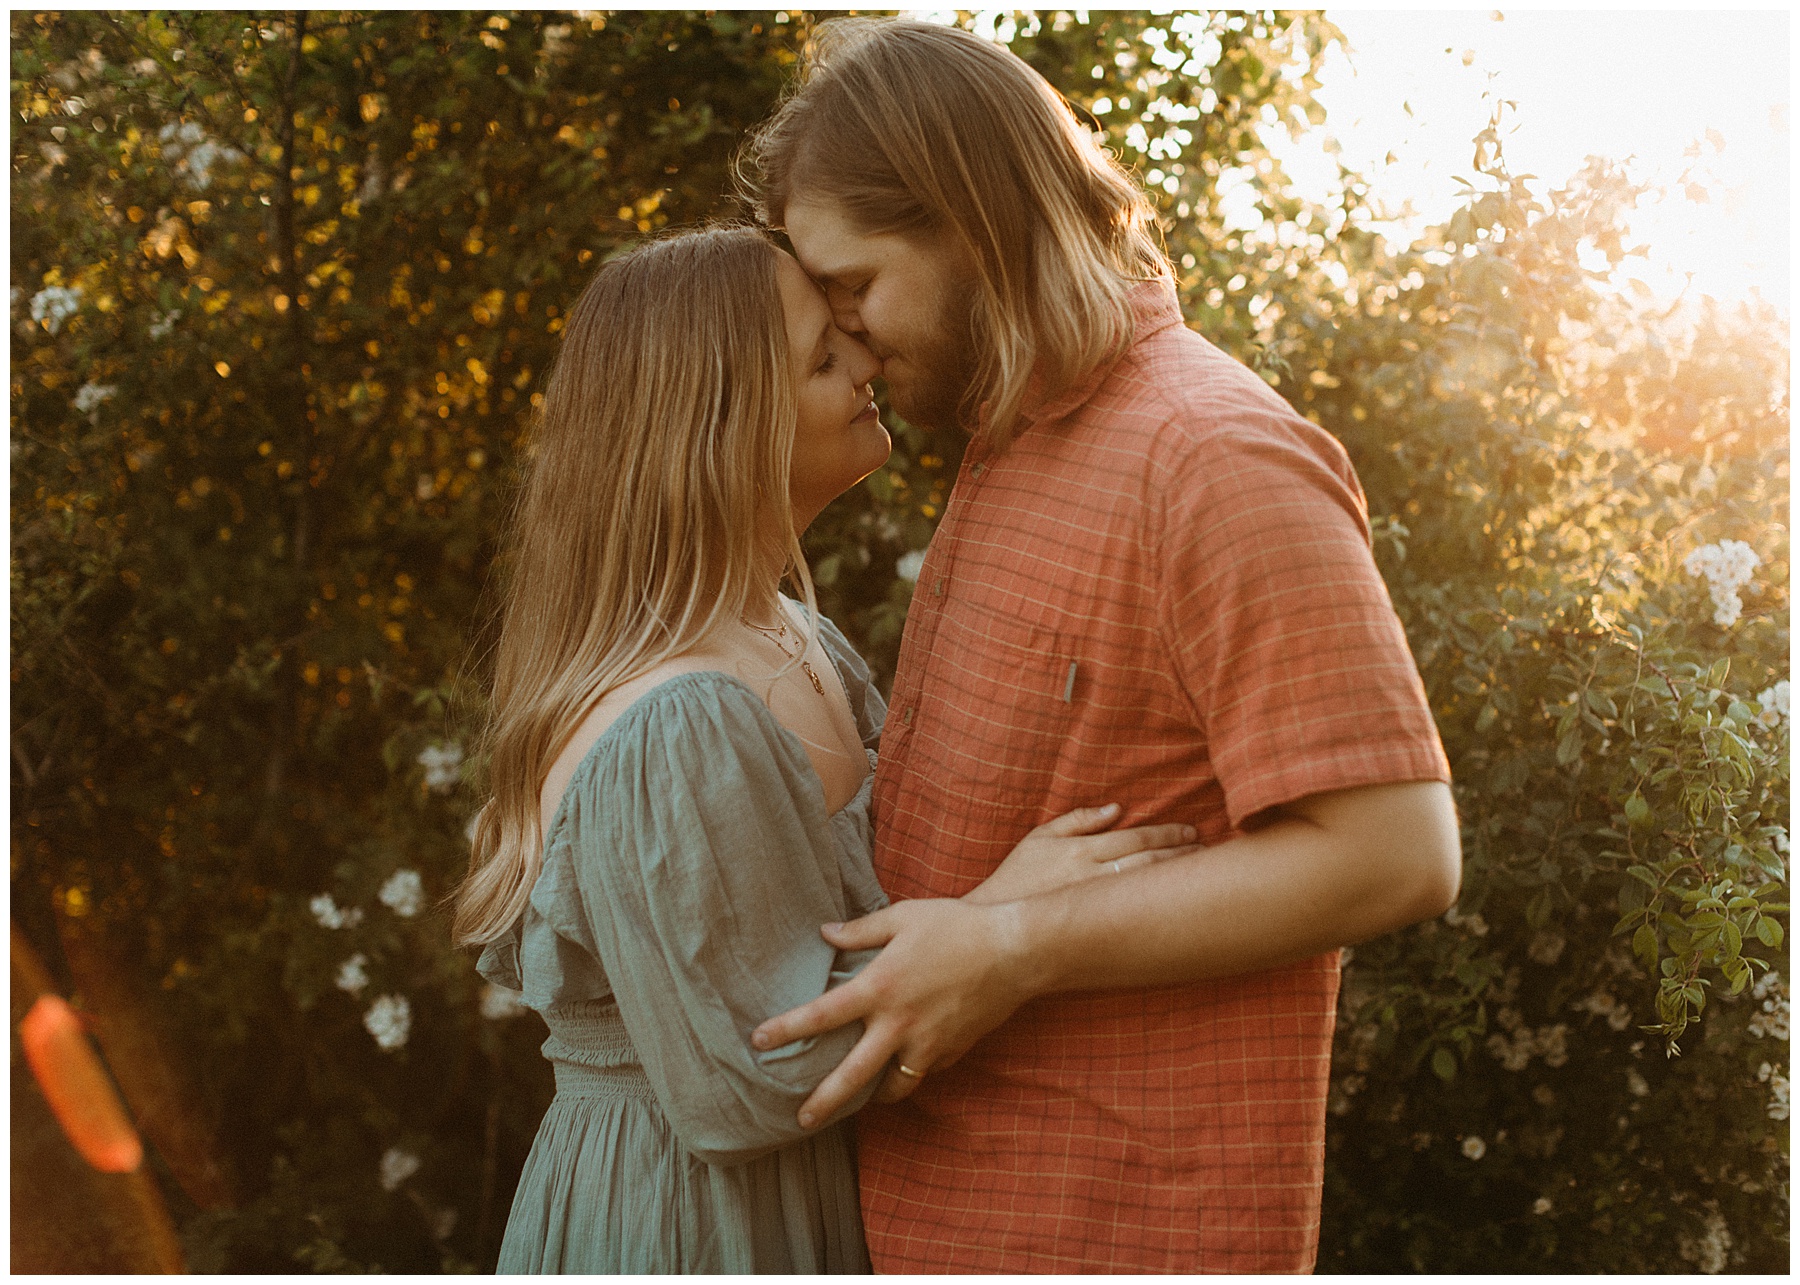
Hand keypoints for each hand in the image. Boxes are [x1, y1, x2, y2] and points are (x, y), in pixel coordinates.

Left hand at [750, 897, 1038, 1125]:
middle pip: (851, 1076)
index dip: (786, 1029)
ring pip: (892, 1087)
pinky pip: (922, 1071)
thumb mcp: (903, 917)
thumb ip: (860, 929)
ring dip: (870, 1097)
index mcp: (880, 987)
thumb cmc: (956, 926)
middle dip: (822, 1103)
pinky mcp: (951, 1052)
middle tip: (800, 1120)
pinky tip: (901, 1066)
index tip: (758, 1041)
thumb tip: (825, 934)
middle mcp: (899, 1024)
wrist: (1016, 951)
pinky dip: (908, 1073)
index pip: (821, 1015)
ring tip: (854, 1102)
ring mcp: (927, 1044)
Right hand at [963, 804, 1199, 904]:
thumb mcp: (1039, 838)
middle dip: (1181, 854)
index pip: (1135, 838)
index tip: (1191, 833)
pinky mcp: (1096, 927)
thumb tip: (1116, 809)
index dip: (1166, 835)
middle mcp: (1092, 876)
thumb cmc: (1017, 878)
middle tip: (1208, 850)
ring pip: (1147, 886)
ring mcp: (1096, 904)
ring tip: (1202, 872)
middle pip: (1148, 861)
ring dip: (1177, 877)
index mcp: (1080, 850)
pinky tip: (1178, 903)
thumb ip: (1077, 820)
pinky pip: (1137, 913)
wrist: (999, 928)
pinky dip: (1161, 904)